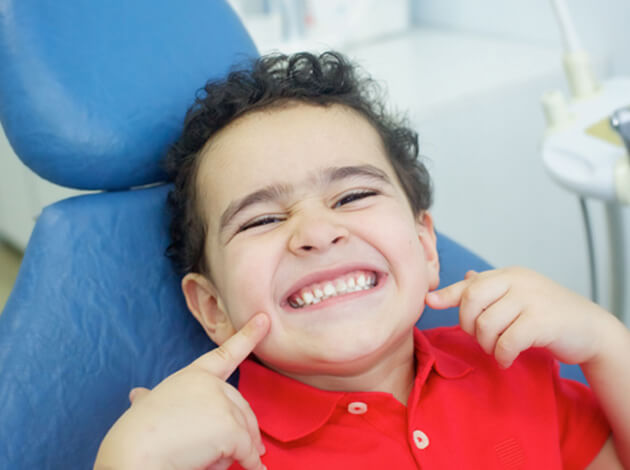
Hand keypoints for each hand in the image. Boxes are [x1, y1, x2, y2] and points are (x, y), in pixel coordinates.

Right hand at [94, 313, 269, 469]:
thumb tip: (139, 394)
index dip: (248, 335)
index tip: (264, 319)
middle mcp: (211, 384)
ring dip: (238, 452)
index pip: (226, 353)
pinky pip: (247, 451)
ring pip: (245, 432)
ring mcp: (221, 403)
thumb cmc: (136, 437)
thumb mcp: (145, 408)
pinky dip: (249, 464)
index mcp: (193, 376)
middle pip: (242, 407)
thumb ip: (151, 398)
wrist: (133, 456)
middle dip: (246, 430)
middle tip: (251, 452)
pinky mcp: (229, 426)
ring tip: (213, 462)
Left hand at [425, 267, 613, 367]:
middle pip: (471, 301)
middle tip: (480, 339)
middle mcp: (518, 281)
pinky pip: (507, 341)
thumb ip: (492, 289)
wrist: (590, 329)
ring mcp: (531, 299)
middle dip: (468, 325)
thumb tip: (465, 277)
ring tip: (497, 350)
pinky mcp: (542, 321)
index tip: (429, 302)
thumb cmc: (548, 314)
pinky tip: (507, 359)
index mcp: (508, 275)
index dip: (447, 295)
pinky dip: (502, 355)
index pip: (471, 284)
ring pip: (487, 324)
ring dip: (486, 345)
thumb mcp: (519, 296)